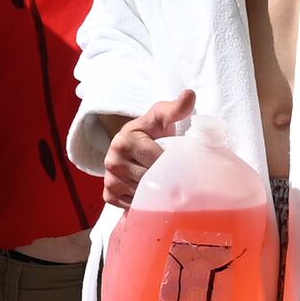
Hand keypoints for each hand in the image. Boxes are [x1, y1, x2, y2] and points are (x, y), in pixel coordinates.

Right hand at [100, 90, 197, 207]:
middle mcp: (111, 160)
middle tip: (176, 176)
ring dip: (154, 193)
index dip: (171, 162)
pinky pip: (130, 206)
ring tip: (164, 184)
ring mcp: (108, 179)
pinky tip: (150, 193)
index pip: (155, 159)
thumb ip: (176, 108)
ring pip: (140, 194)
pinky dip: (142, 203)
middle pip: (148, 179)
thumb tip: (190, 94)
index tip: (181, 162)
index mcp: (124, 139)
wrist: (134, 143)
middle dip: (164, 179)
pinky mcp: (108, 195)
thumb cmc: (151, 131)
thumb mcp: (162, 116)